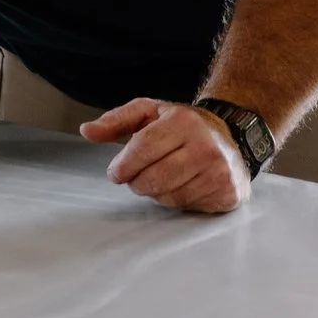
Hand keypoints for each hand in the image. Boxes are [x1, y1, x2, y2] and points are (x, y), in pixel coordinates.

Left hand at [80, 98, 251, 213]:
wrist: (231, 135)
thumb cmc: (183, 125)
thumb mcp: (148, 112)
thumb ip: (116, 121)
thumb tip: (86, 131)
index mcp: (184, 122)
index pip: (143, 148)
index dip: (124, 165)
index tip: (115, 173)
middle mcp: (205, 147)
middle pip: (154, 177)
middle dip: (136, 182)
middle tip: (135, 178)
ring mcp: (219, 171)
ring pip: (169, 195)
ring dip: (155, 192)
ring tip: (159, 177)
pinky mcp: (227, 192)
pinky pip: (187, 205)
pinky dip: (175, 199)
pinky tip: (179, 184)